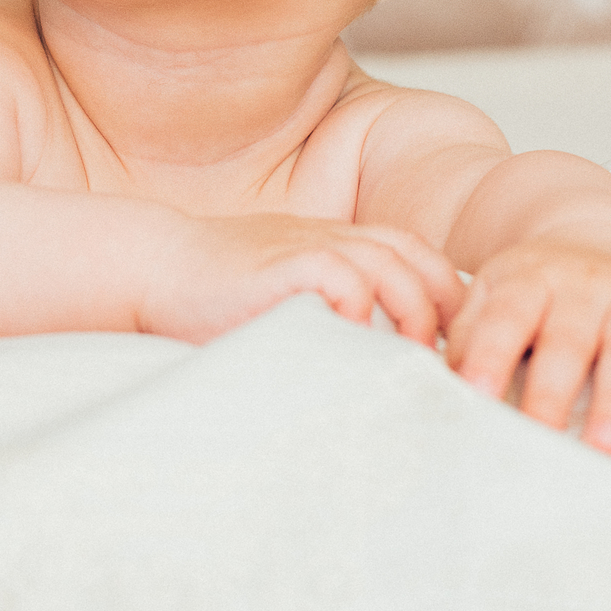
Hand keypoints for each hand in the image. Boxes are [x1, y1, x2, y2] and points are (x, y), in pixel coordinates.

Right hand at [139, 211, 464, 346]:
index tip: (454, 346)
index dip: (444, 297)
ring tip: (411, 364)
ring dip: (411, 316)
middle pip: (417, 259)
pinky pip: (344, 280)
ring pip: (391, 268)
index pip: (417, 256)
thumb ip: (330, 312)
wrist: (156, 264)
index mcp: (338, 241)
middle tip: (445, 364)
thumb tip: (374, 372)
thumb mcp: (288, 289)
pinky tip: (358, 349)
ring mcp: (308, 246)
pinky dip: (361, 313)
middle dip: (442, 311)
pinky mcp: (283, 265)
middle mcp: (333, 237)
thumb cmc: (218, 291)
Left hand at [443, 239, 610, 452]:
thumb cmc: (538, 285)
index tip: (473, 397)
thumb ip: (464, 333)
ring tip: (606, 445)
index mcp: (527, 278)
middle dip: (552, 391)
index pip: (505, 318)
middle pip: (565, 339)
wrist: (603, 235)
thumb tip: (426, 381)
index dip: (489, 355)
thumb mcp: (494, 292)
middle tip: (540, 441)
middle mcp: (581, 283)